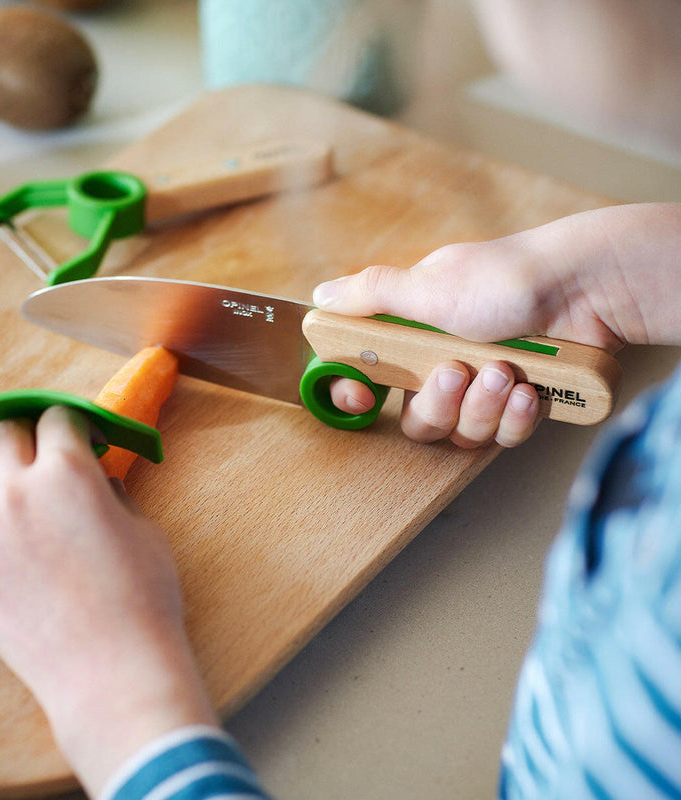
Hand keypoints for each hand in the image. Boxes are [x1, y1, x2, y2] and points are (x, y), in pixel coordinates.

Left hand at [0, 406, 217, 797]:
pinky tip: (26, 565)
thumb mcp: (143, 528)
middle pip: (2, 437)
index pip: (55, 418)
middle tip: (49, 459)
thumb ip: (112, 493)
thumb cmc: (144, 595)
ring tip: (26, 507)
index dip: (73, 424)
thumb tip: (95, 482)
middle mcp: (16, 495)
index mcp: (66, 473)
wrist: (112, 671)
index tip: (83, 437)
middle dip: (28, 438)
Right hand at [313, 203, 680, 446]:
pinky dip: (516, 416)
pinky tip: (529, 390)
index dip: (358, 395)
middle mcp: (444, 364)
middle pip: (418, 420)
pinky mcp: (520, 406)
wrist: (585, 290)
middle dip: (439, 402)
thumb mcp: (428, 285)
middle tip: (458, 370)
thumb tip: (320, 297)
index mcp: (415, 337)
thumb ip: (370, 295)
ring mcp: (483, 389)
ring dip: (482, 407)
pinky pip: (503, 436)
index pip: (369, 378)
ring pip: (461, 433)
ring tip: (505, 372)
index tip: (361, 395)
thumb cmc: (505, 279)